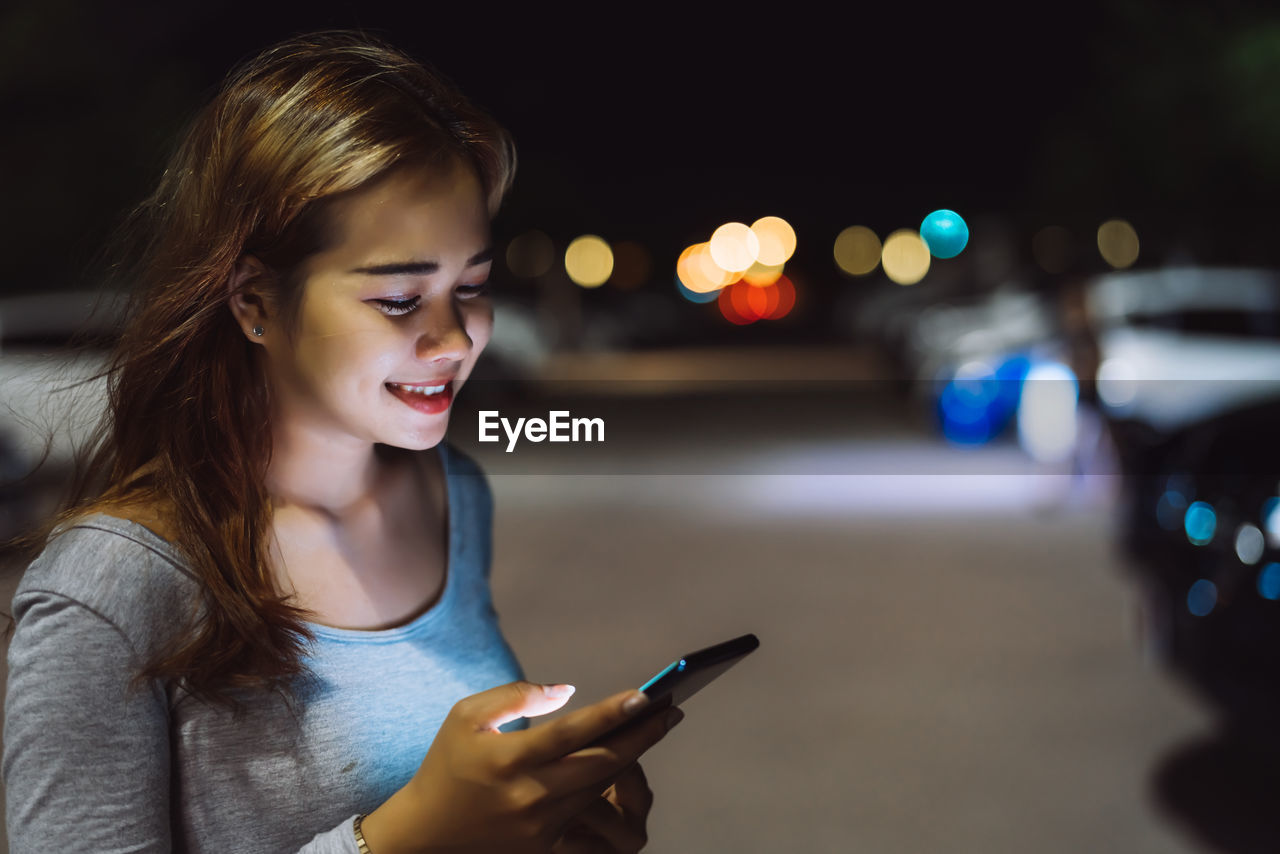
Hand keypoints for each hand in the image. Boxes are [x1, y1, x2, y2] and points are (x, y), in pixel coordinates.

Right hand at [360, 681, 679, 853]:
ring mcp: (542, 824)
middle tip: (671, 709)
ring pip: (602, 786)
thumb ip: (517, 696)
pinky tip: (628, 758)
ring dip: (633, 756)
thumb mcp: (467, 717)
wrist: (427, 835)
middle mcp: (531, 794)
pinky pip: (590, 809)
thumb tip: (567, 692)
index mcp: (509, 759)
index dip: (613, 713)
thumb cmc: (448, 765)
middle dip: (643, 735)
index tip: (647, 693)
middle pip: (602, 763)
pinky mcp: (547, 843)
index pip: (573, 732)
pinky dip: (611, 782)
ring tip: (656, 726)